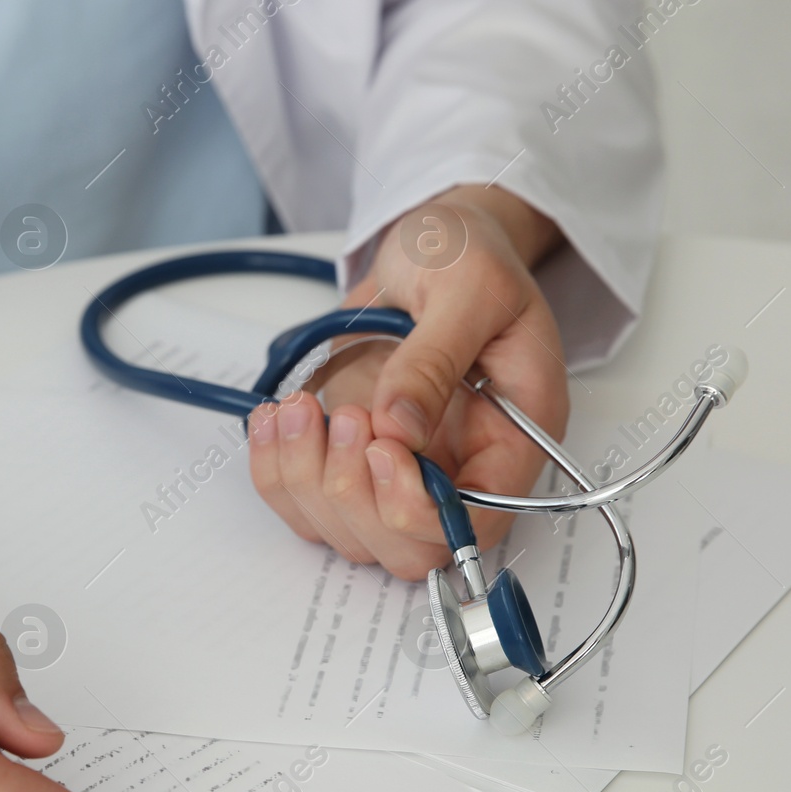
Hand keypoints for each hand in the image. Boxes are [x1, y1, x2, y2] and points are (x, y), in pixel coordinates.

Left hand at [247, 185, 569, 577]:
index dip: (422, 509)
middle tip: (343, 418)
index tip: (383, 447)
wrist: (433, 241)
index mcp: (514, 436)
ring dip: (307, 480)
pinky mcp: (350, 457)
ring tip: (301, 406)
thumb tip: (399, 426)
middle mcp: (461, 468)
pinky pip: (305, 503)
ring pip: (349, 534)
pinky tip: (276, 418)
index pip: (478, 523)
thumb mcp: (467, 286)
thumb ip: (435, 357)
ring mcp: (402, 469)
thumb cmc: (469, 255)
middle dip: (356, 497)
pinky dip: (276, 471)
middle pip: (409, 550)